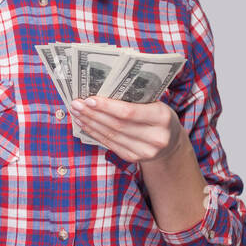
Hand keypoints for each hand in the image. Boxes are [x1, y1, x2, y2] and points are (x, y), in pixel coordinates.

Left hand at [68, 96, 186, 164]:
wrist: (170, 142)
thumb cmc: (158, 116)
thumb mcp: (156, 103)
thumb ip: (136, 98)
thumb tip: (102, 87)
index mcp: (162, 117)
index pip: (129, 112)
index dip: (107, 107)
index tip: (89, 99)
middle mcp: (156, 137)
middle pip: (116, 125)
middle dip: (93, 114)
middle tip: (76, 104)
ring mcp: (145, 151)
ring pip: (111, 135)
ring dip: (90, 123)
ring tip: (76, 113)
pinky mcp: (134, 158)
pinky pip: (109, 144)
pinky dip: (94, 133)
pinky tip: (84, 124)